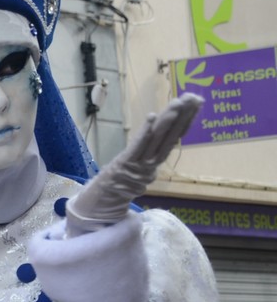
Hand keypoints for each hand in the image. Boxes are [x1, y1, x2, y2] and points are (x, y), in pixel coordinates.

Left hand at [67, 94, 202, 234]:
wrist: (104, 204)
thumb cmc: (119, 187)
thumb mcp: (139, 171)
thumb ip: (150, 159)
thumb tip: (162, 146)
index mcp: (155, 161)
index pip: (174, 137)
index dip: (186, 120)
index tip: (196, 102)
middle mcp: (152, 162)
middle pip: (170, 135)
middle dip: (183, 115)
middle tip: (194, 97)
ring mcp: (141, 163)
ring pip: (158, 138)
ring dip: (169, 119)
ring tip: (179, 102)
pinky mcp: (127, 163)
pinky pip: (138, 146)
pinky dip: (145, 132)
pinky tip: (152, 116)